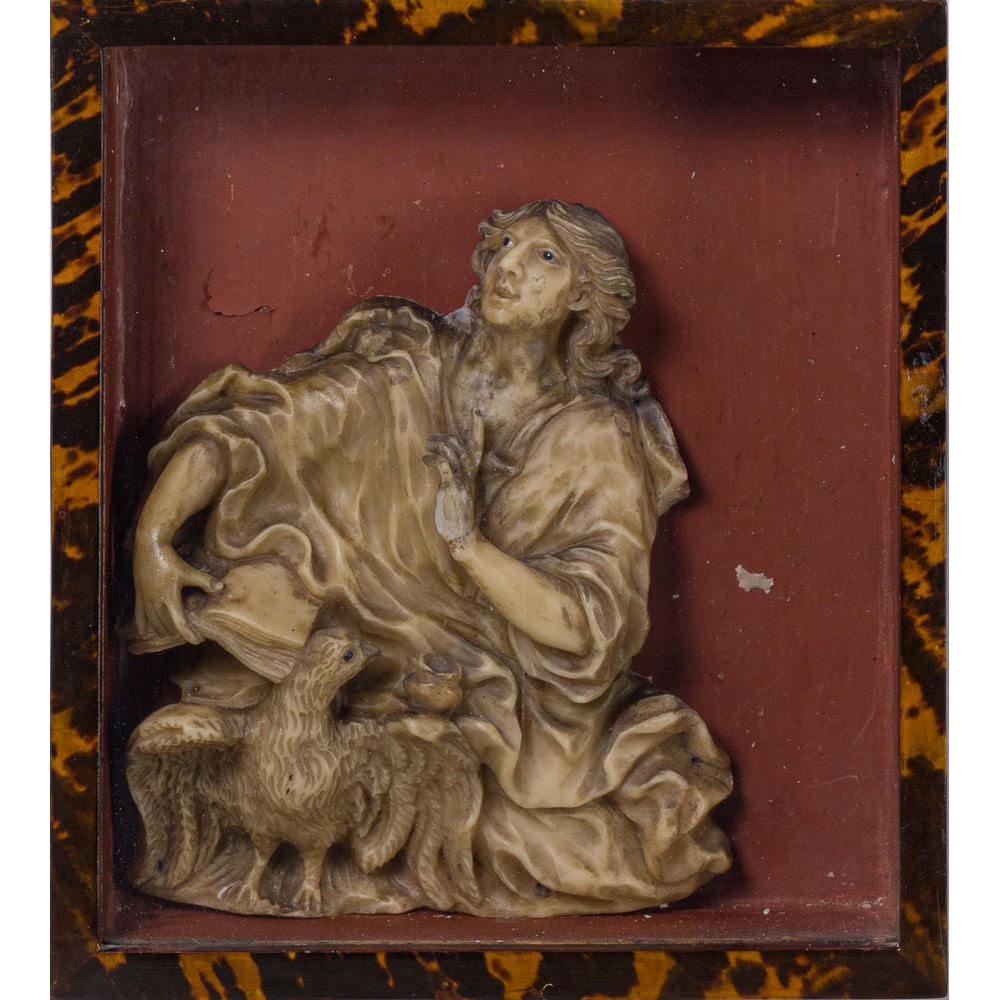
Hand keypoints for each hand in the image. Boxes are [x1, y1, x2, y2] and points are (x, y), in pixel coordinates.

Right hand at [133, 533, 221, 644]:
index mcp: (170, 600)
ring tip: (173, 632)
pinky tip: (143, 632)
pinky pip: (139, 615)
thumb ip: (205, 581)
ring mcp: (146, 600)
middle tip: (190, 632)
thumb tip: (221, 587)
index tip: (198, 640)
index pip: (180, 625)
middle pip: (167, 626)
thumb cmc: (171, 560)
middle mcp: (156, 603)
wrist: (149, 548)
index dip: (189, 635)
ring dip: (163, 629)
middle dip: (178, 632)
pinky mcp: (139, 595)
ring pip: (154, 623)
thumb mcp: (189, 571)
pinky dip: (142, 625)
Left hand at [423, 410, 484, 548]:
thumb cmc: (457, 513)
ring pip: (452, 451)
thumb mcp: (458, 490)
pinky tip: (426, 459)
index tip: (476, 411)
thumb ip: (454, 475)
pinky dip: (434, 458)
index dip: (477, 428)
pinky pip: (444, 465)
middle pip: (461, 444)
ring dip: (437, 444)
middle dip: (445, 436)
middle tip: (431, 438)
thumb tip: (444, 461)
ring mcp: (461, 480)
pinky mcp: (451, 488)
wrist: (462, 534)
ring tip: (427, 447)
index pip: (478, 446)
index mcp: (472, 474)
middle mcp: (469, 474)